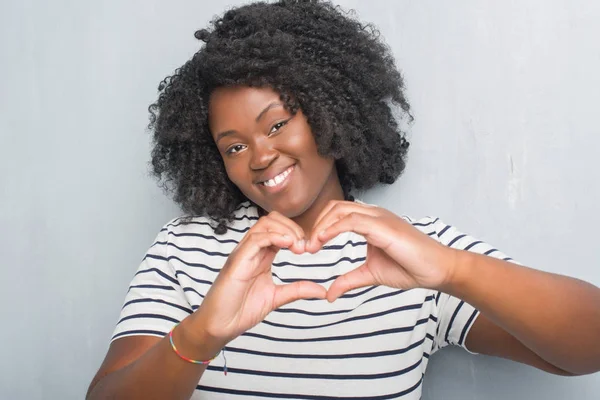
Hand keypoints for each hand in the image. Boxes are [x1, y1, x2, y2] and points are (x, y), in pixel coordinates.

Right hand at [193, 211, 325, 346]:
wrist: (220, 326)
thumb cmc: (241, 310)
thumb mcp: (277, 297)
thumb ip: (297, 290)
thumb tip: (322, 291)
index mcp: (261, 255)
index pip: (279, 229)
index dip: (297, 233)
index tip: (309, 249)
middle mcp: (252, 250)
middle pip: (272, 220)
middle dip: (293, 228)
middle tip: (305, 247)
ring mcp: (244, 253)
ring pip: (264, 224)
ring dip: (286, 230)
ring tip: (298, 247)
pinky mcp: (237, 261)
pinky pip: (255, 239)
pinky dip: (273, 237)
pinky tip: (287, 245)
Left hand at [306, 201, 455, 301]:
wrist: (437, 270)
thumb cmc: (410, 268)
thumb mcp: (371, 274)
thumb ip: (349, 280)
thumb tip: (329, 294)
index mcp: (370, 221)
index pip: (337, 213)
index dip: (319, 227)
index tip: (308, 247)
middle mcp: (373, 215)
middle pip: (335, 208)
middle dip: (316, 225)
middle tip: (305, 247)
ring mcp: (378, 217)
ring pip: (340, 211)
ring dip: (321, 227)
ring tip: (311, 246)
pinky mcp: (383, 226)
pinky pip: (352, 221)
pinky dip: (333, 228)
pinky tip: (323, 241)